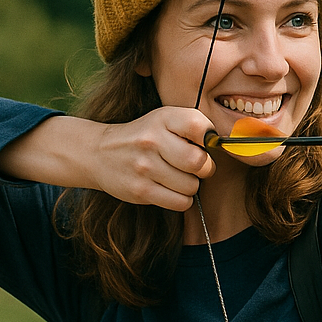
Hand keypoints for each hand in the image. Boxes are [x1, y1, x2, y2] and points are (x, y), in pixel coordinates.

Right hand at [92, 108, 216, 209]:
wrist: (99, 153)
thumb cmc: (144, 137)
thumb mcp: (165, 120)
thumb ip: (193, 127)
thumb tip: (222, 146)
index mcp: (163, 118)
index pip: (201, 128)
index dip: (209, 140)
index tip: (202, 144)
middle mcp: (153, 140)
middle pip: (199, 162)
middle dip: (204, 168)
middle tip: (194, 166)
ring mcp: (145, 167)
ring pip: (192, 186)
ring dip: (190, 185)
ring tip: (176, 176)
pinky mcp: (141, 191)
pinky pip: (181, 202)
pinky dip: (181, 199)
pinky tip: (170, 188)